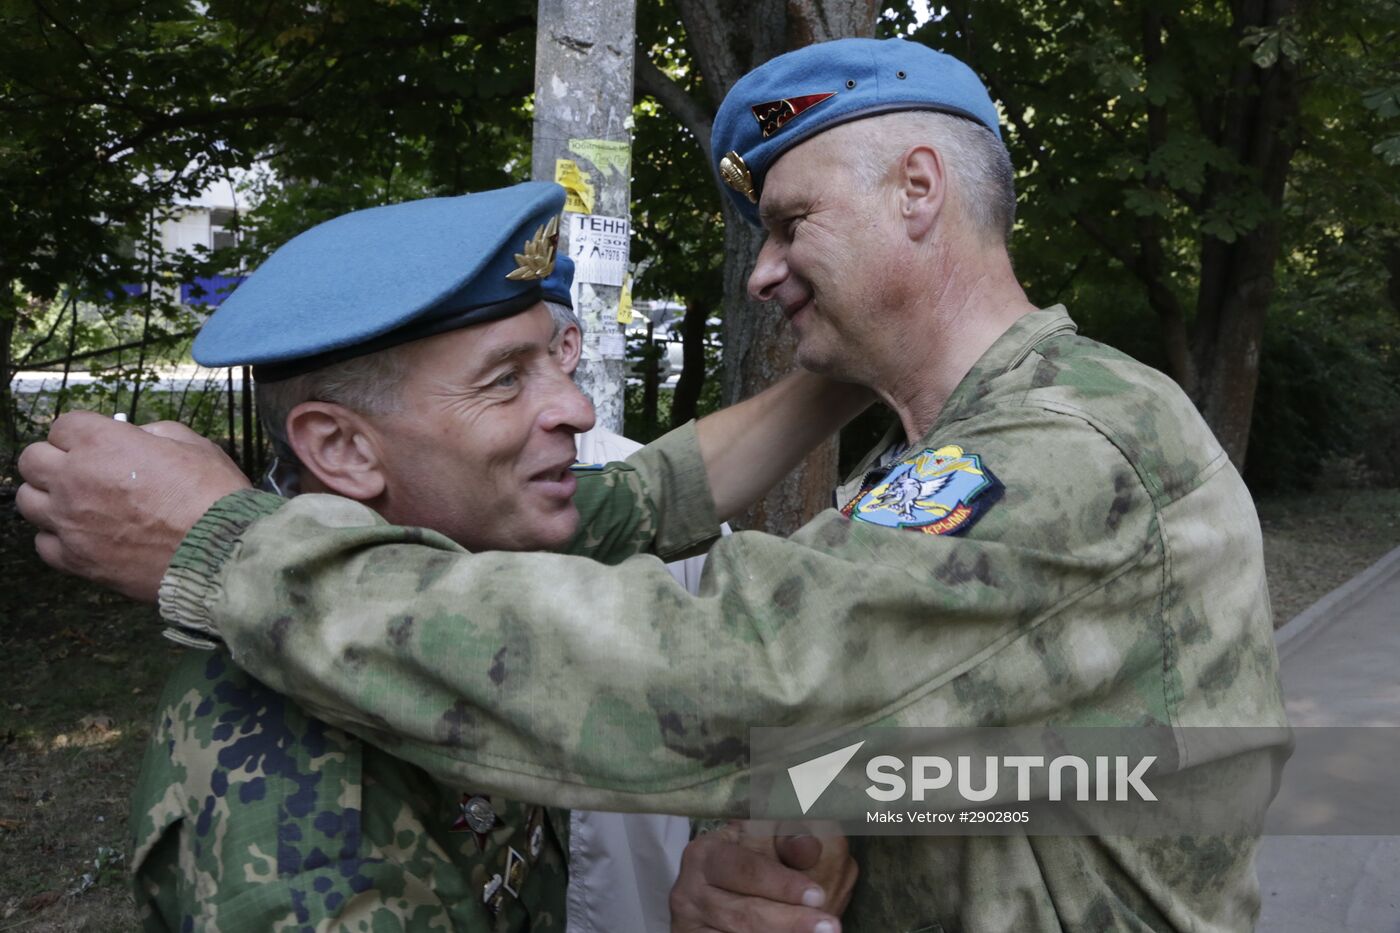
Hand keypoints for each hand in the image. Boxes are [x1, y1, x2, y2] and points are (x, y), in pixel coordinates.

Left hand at [16, 411, 251, 600]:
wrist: (221, 553)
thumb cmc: (213, 497)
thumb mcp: (194, 445)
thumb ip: (155, 434)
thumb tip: (139, 438)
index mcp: (103, 444)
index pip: (62, 426)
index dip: (82, 433)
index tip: (96, 442)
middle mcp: (75, 479)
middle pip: (31, 460)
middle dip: (54, 460)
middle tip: (80, 470)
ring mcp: (70, 522)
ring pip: (28, 502)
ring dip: (49, 498)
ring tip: (77, 504)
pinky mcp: (76, 559)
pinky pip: (44, 543)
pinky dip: (58, 537)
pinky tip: (84, 535)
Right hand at [669, 821, 851, 932]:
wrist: (726, 888)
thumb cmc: (751, 858)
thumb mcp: (766, 839)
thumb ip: (788, 839)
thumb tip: (807, 845)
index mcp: (706, 854)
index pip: (746, 870)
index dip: (783, 884)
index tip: (818, 896)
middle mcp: (689, 890)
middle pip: (745, 913)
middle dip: (791, 922)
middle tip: (830, 926)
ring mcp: (689, 924)